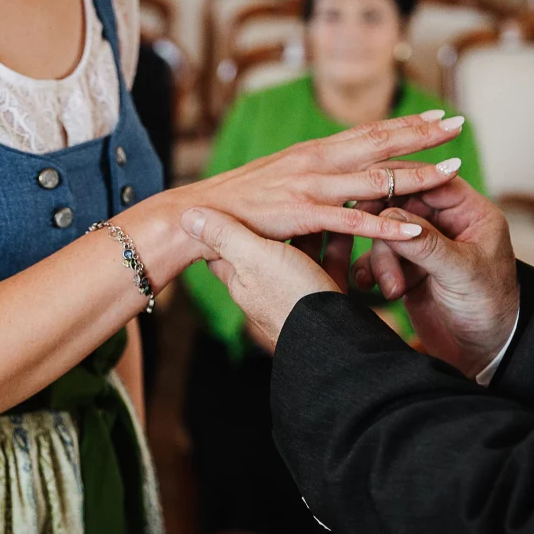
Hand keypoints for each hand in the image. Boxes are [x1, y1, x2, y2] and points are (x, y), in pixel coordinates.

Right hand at [179, 112, 465, 242]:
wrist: (193, 215)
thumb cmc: (236, 205)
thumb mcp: (279, 184)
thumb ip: (310, 183)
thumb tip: (334, 186)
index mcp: (311, 152)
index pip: (366, 131)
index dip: (403, 123)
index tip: (437, 115)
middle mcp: (314, 161)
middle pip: (378, 142)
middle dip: (421, 134)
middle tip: (459, 123)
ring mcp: (308, 186)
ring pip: (372, 179)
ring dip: (414, 175)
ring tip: (452, 172)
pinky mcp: (299, 214)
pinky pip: (350, 219)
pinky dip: (383, 224)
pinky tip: (413, 227)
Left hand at [180, 208, 346, 351]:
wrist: (336, 340)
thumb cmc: (290, 297)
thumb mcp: (252, 258)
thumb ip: (224, 235)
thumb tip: (185, 216)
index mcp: (242, 279)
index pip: (222, 247)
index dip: (224, 222)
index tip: (228, 200)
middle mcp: (267, 287)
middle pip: (266, 245)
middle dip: (278, 220)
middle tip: (285, 193)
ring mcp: (298, 292)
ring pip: (302, 250)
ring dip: (312, 226)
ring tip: (320, 199)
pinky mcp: (328, 294)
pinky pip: (331, 260)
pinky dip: (338, 240)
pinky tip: (347, 220)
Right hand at [352, 177, 518, 377]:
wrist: (480, 354)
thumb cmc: (489, 310)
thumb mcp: (461, 273)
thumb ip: (427, 244)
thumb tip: (390, 218)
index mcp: (471, 213)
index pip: (433, 181)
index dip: (402, 182)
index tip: (372, 192)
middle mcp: (446, 225)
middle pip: (401, 205)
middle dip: (387, 230)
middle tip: (372, 241)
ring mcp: (424, 247)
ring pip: (386, 234)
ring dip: (382, 261)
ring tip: (393, 290)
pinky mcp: (406, 269)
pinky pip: (377, 259)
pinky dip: (370, 272)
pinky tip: (370, 288)